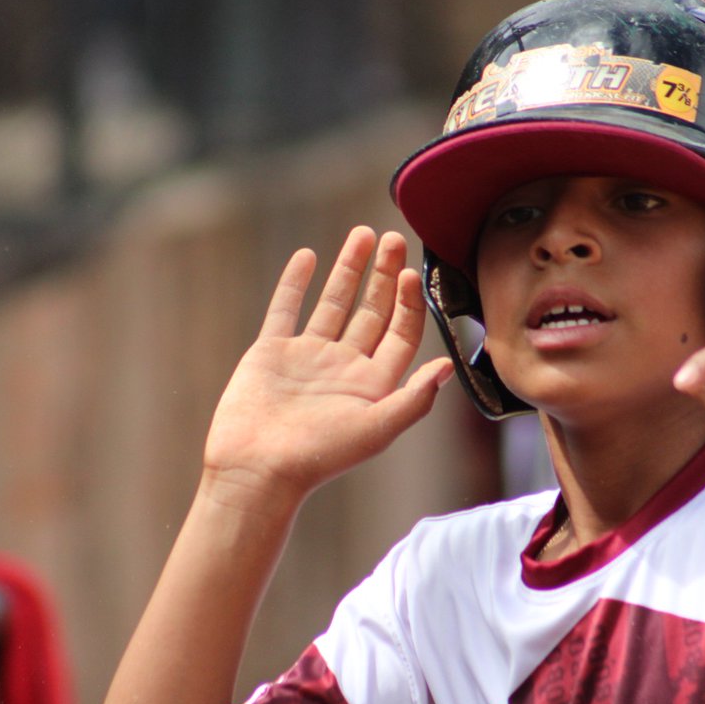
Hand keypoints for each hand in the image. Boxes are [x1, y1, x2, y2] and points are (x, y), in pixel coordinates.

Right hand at [202, 226, 452, 512]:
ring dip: (348, 270)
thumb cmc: (319, 457)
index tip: (410, 272)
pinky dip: (295, 283)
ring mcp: (307, 358)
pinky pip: (286, 309)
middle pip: (372, 312)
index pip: (400, 335)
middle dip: (383, 276)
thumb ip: (414, 399)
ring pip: (333, 304)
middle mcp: (343, 368)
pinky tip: (307, 256)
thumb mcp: (376, 430)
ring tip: (361, 234)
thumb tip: (447, 368)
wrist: (257, 469)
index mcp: (372, 386)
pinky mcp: (272, 352)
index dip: (408, 303)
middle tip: (393, 239)